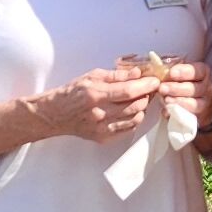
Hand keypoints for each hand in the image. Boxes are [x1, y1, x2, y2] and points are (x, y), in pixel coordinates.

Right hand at [45, 63, 168, 141]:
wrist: (56, 114)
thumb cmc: (73, 92)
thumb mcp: (92, 76)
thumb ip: (116, 75)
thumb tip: (137, 74)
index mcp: (95, 95)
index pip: (128, 91)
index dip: (145, 86)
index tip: (154, 81)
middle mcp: (100, 113)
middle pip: (135, 106)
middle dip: (146, 95)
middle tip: (148, 88)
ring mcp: (102, 128)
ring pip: (134, 119)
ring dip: (142, 108)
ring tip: (139, 99)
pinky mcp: (104, 138)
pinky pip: (128, 129)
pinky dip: (134, 119)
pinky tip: (130, 111)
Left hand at [153, 56, 211, 127]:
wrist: (195, 99)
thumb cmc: (184, 81)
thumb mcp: (180, 70)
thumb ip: (171, 68)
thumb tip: (158, 68)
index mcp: (203, 72)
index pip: (197, 71)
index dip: (185, 72)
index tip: (171, 73)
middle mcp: (206, 88)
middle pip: (194, 88)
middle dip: (177, 88)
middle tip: (162, 88)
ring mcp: (203, 103)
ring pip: (193, 104)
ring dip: (177, 102)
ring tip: (165, 100)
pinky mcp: (198, 116)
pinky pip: (187, 116)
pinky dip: (176, 114)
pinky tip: (166, 111)